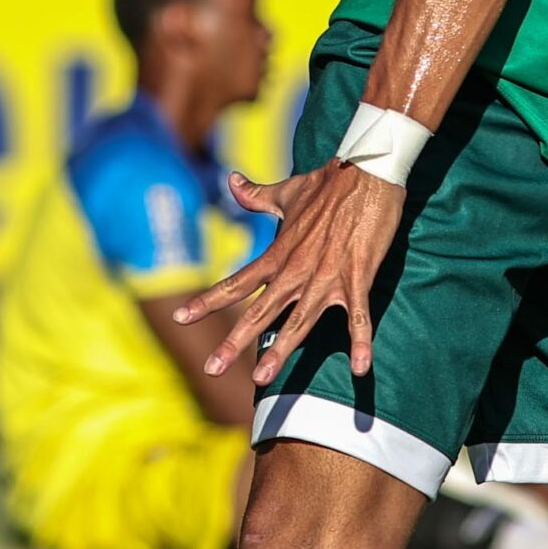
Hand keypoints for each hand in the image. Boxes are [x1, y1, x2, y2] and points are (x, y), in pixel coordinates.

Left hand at [174, 162, 406, 385]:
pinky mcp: (357, 277)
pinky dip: (360, 342)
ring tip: (260, 378)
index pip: (235, 282)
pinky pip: (358, 316)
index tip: (180, 317)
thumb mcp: (287, 191)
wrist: (367, 170)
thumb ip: (257, 195)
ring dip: (280, 351)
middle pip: (258, 312)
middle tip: (210, 368)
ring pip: (299, 322)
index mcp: (278, 253)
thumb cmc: (328, 181)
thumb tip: (232, 180)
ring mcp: (325, 276)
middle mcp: (295, 270)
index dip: (207, 301)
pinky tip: (360, 369)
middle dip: (233, 342)